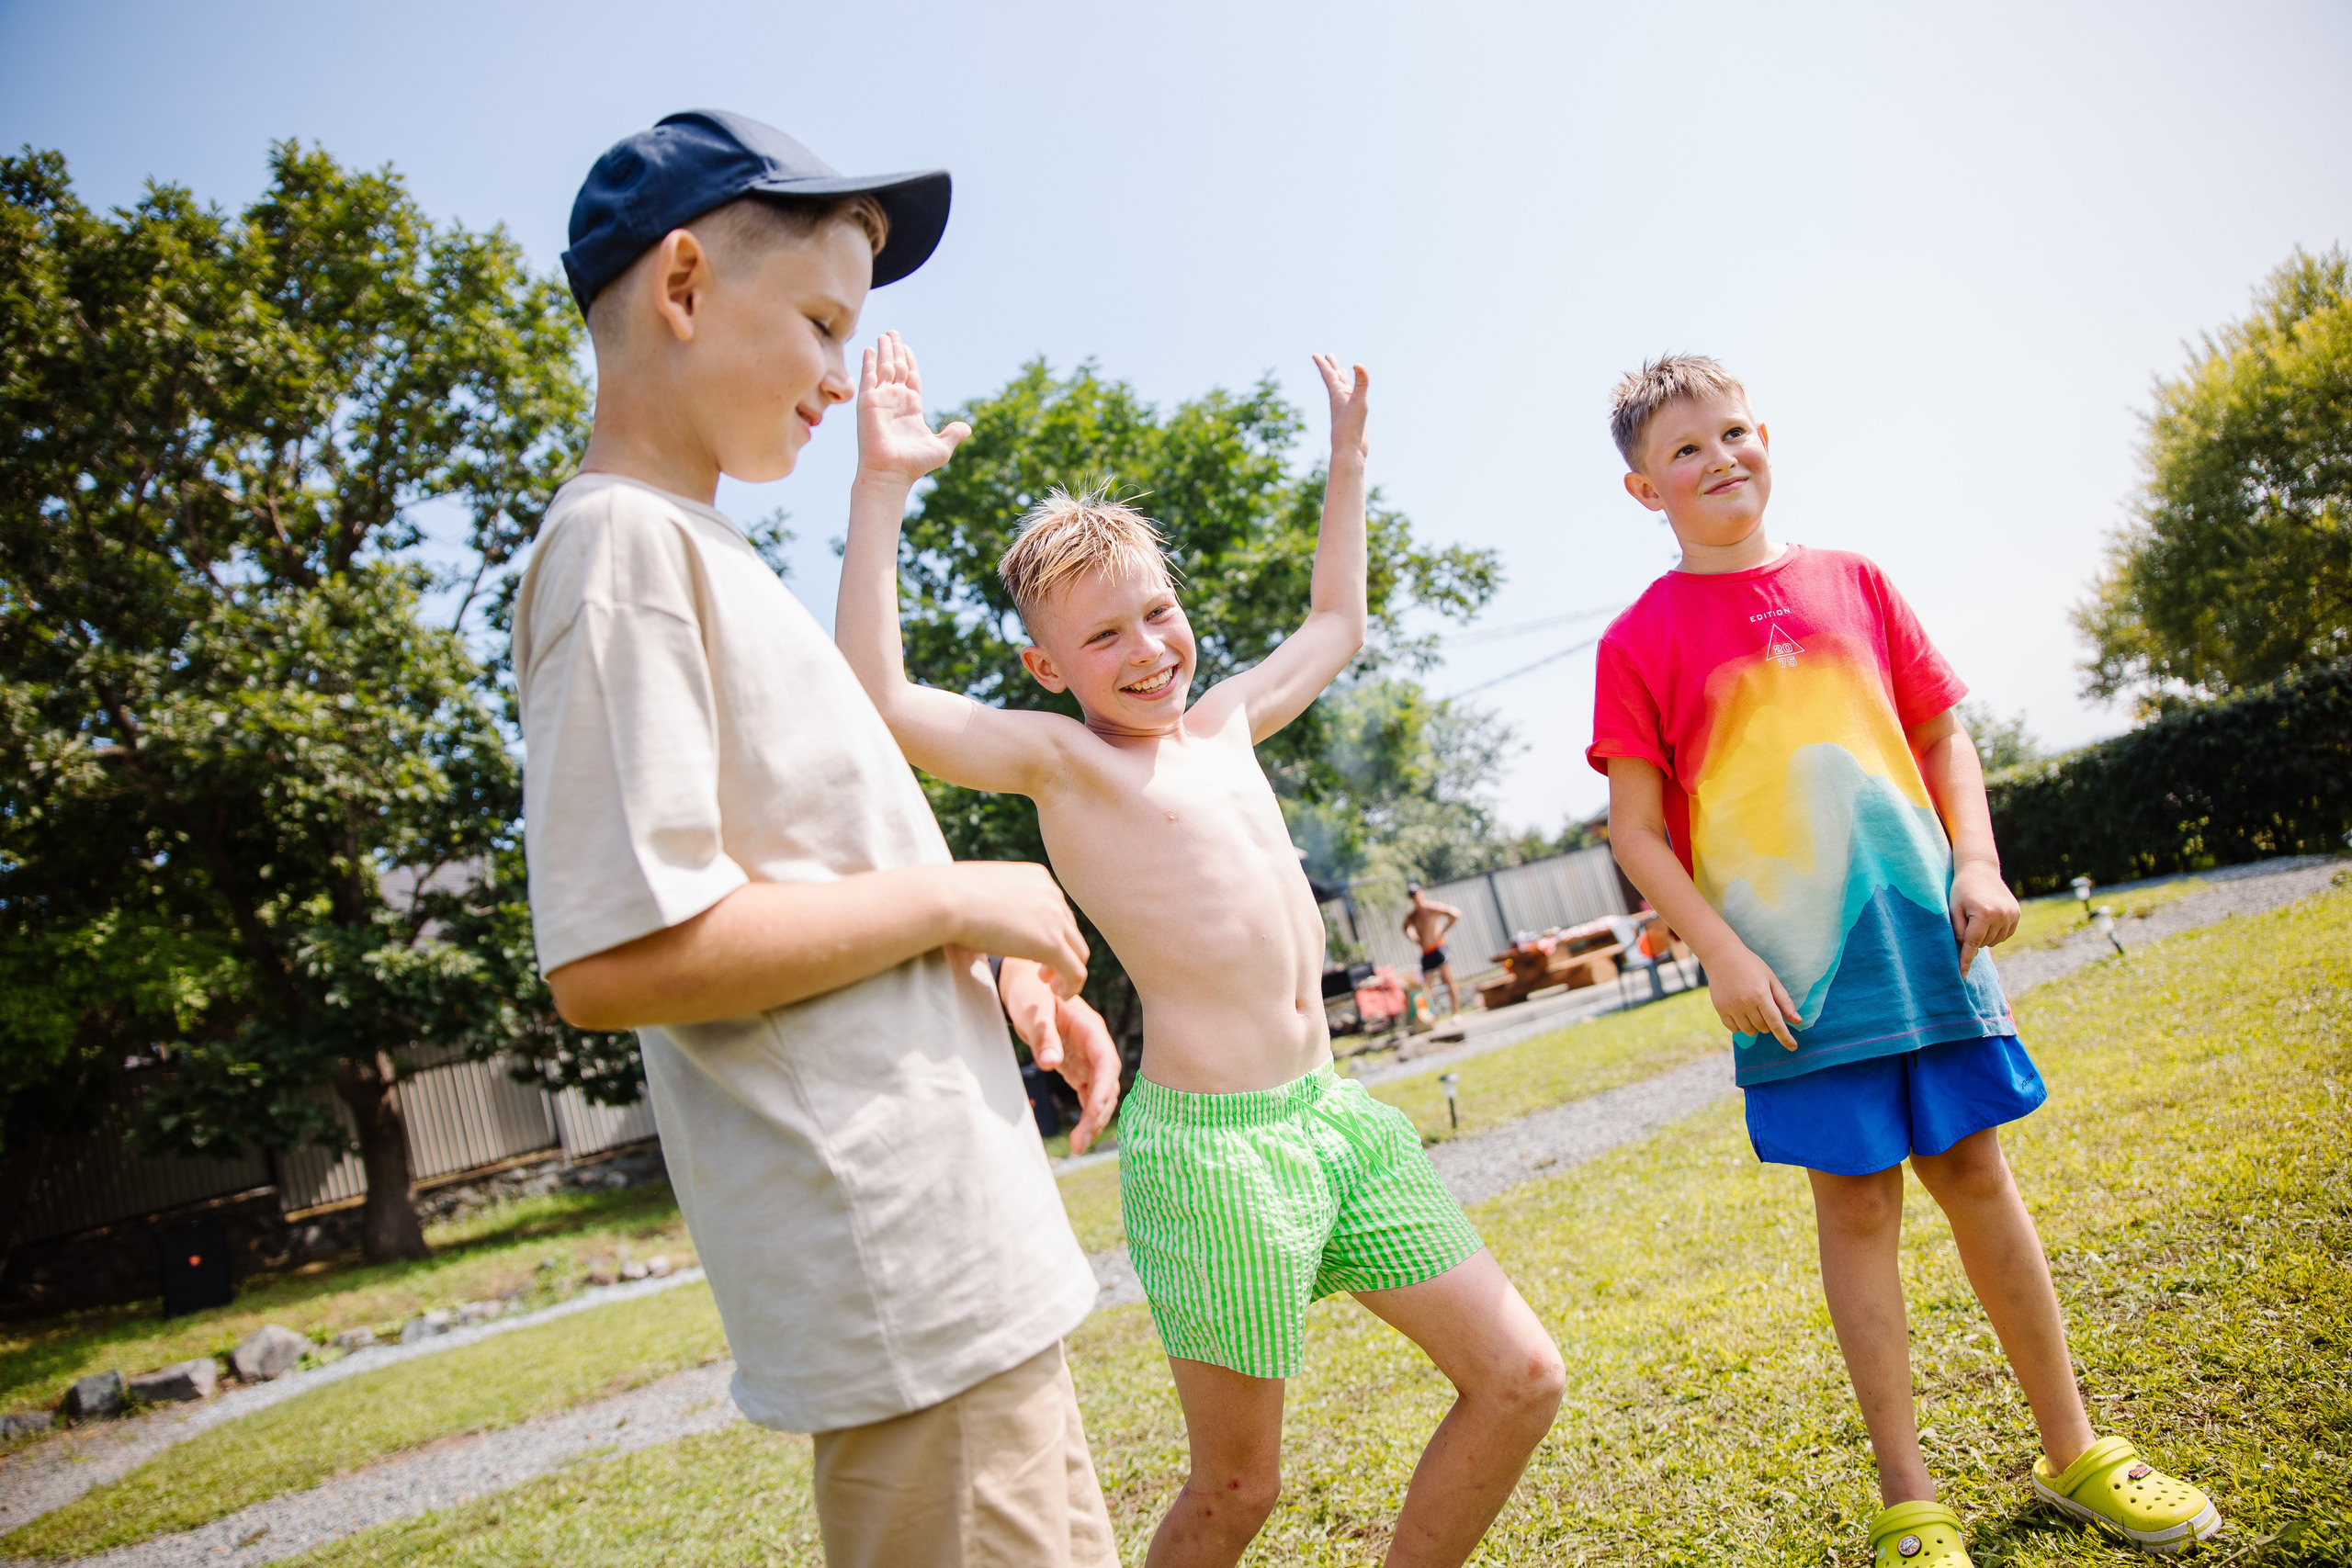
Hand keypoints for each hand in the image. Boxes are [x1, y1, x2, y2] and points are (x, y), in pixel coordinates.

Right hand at [857, 330, 970, 483]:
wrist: (891, 473)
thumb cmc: (914, 464)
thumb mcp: (941, 447)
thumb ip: (953, 434)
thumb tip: (967, 428)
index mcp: (911, 407)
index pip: (910, 377)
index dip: (909, 361)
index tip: (907, 348)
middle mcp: (895, 401)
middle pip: (896, 368)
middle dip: (895, 350)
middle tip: (893, 332)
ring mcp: (881, 400)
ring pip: (883, 368)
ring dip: (885, 350)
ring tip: (886, 334)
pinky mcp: (868, 402)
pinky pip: (868, 377)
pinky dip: (869, 362)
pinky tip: (870, 348)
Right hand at [929, 860, 1087, 997]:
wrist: (947, 900)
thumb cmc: (950, 896)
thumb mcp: (983, 889)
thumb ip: (996, 899)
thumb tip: (980, 907)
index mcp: (1038, 878)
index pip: (1056, 909)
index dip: (1050, 932)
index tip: (1034, 950)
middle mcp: (1052, 894)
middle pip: (1070, 930)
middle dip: (1061, 952)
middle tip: (1042, 972)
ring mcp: (1055, 919)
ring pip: (1078, 951)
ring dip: (1067, 971)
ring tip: (1050, 985)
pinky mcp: (1052, 945)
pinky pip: (1076, 971)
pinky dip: (1072, 986)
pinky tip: (1060, 995)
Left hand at [1000, 961, 1121, 1155]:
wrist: (1022, 979)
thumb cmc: (1029, 990)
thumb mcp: (1034, 1010)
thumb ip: (1043, 1035)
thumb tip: (1051, 1065)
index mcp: (1091, 1029)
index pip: (1107, 1064)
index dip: (1104, 1091)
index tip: (1093, 1114)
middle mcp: (1094, 1044)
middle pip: (1108, 1084)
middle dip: (1098, 1113)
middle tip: (1079, 1142)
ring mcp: (1087, 1056)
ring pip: (1100, 1092)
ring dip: (1093, 1118)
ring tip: (1077, 1145)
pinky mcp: (1076, 1064)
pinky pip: (1087, 1092)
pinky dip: (1085, 1113)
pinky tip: (1078, 1135)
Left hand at [1313, 353, 1368, 462]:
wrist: (1350, 450)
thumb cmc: (1351, 428)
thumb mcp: (1358, 402)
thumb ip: (1361, 383)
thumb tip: (1357, 364)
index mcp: (1337, 395)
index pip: (1329, 375)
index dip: (1323, 364)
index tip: (1315, 355)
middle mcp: (1340, 400)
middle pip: (1335, 379)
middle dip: (1332, 366)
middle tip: (1328, 356)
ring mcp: (1346, 408)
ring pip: (1343, 389)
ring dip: (1341, 378)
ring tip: (1340, 371)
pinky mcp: (1353, 416)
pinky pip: (1351, 400)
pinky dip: (1351, 393)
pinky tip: (1352, 394)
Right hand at [1704, 942, 1801, 1049]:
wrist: (1721, 955)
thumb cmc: (1750, 965)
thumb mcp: (1771, 978)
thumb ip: (1784, 1000)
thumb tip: (1797, 1021)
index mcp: (1761, 995)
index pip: (1776, 1023)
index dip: (1786, 1037)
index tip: (1793, 1047)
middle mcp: (1745, 1003)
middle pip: (1763, 1028)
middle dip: (1768, 1022)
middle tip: (1764, 1006)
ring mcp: (1731, 1007)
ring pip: (1749, 1031)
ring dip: (1755, 1025)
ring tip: (1752, 1009)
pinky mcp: (1720, 1009)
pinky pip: (1734, 1029)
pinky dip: (1740, 1025)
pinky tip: (1740, 1012)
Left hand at [1950, 861, 2019, 976]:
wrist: (1980, 870)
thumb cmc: (1961, 890)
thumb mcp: (1953, 909)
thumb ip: (1958, 931)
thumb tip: (1965, 950)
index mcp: (1983, 914)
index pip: (1971, 945)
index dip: (1965, 961)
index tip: (1961, 976)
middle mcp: (2000, 915)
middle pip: (1982, 943)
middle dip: (1972, 939)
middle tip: (1966, 920)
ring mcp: (2011, 915)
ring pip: (1994, 941)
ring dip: (1984, 936)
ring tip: (1978, 917)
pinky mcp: (2017, 914)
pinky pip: (2004, 935)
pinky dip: (1995, 932)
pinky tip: (1989, 918)